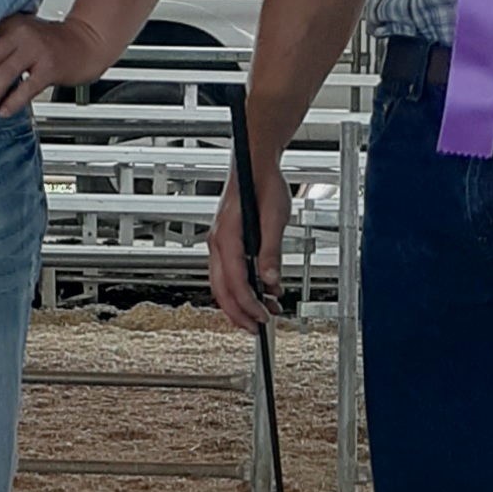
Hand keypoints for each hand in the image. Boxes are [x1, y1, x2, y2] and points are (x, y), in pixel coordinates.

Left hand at [0, 12, 108, 117]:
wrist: (86, 43)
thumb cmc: (51, 45)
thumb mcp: (23, 36)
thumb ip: (0, 46)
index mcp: (10, 24)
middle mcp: (21, 33)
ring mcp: (37, 49)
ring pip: (4, 73)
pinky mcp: (51, 66)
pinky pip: (27, 86)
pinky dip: (13, 101)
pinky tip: (4, 111)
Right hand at [205, 161, 289, 332]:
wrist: (254, 164)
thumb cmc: (262, 183)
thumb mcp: (274, 217)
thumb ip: (271, 250)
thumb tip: (270, 279)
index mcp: (226, 237)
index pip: (234, 283)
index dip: (248, 305)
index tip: (263, 318)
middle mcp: (217, 243)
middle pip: (222, 290)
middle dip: (240, 313)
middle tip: (258, 328)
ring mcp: (219, 244)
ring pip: (224, 284)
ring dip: (243, 302)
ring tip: (266, 311)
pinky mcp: (226, 243)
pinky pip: (229, 273)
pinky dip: (243, 288)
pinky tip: (263, 291)